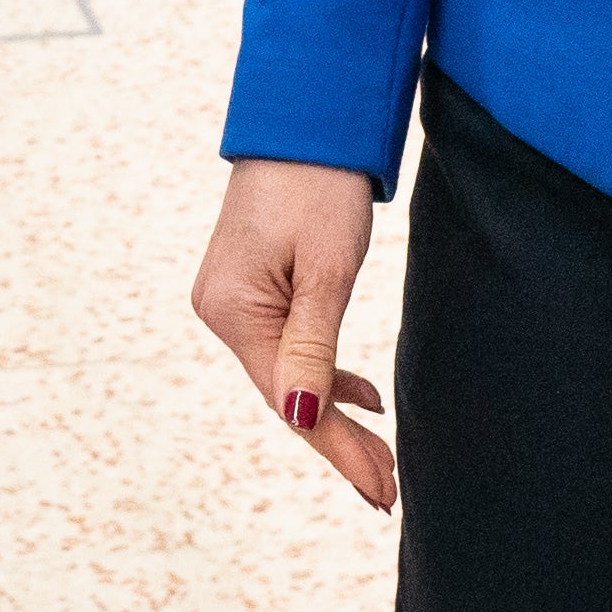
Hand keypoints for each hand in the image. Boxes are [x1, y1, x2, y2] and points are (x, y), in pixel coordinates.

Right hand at [191, 159, 393, 510]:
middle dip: (339, 440)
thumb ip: (312, 346)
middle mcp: (222, 311)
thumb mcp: (327, 268)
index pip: (290, 399)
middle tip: (389, 490)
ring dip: (334, 412)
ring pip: (289, 374)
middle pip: (286, 393)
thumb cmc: (319, 184)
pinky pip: (288, 347)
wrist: (306, 121)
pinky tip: (363, 398)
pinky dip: (325, 374)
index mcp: (232, 310)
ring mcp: (233, 301)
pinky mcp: (252, 290)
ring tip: (384, 456)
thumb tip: (297, 417)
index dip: (338, 448)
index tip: (382, 491)